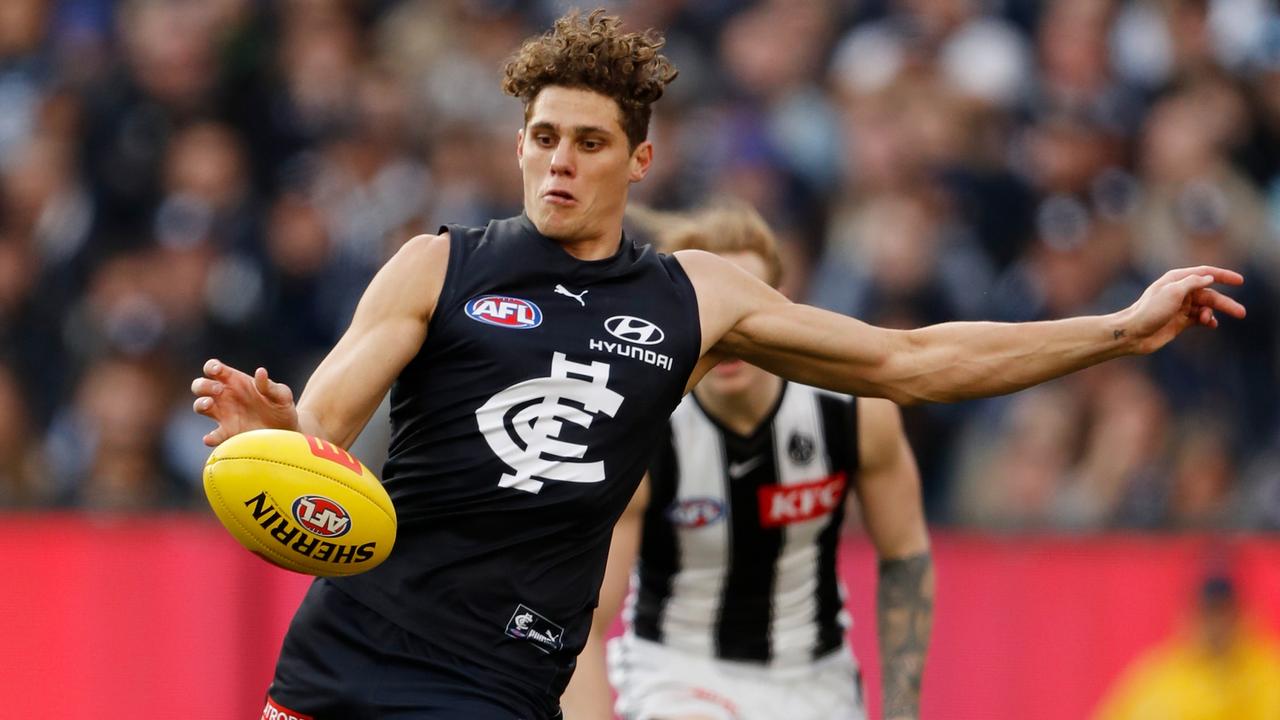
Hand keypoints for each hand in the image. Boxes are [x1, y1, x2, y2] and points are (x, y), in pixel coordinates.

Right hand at [191, 358, 298, 446]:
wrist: (288, 431)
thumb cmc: (282, 407)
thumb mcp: (281, 395)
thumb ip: (270, 386)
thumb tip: (261, 372)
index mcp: (235, 381)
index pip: (214, 368)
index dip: (211, 367)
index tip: (216, 370)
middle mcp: (225, 396)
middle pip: (200, 386)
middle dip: (204, 385)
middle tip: (219, 390)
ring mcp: (223, 414)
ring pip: (199, 406)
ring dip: (201, 404)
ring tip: (210, 404)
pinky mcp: (228, 433)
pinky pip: (213, 435)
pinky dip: (209, 437)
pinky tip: (210, 438)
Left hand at [1119, 266, 1245, 353]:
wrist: (1133, 334)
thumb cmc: (1150, 311)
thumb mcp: (1172, 292)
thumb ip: (1192, 283)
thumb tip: (1209, 278)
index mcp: (1176, 280)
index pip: (1205, 273)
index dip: (1223, 276)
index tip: (1240, 281)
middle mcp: (1180, 292)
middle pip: (1209, 294)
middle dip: (1225, 303)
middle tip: (1241, 312)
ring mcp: (1180, 307)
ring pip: (1206, 307)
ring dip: (1213, 313)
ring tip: (1211, 321)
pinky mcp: (1180, 321)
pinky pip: (1200, 319)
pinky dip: (1207, 321)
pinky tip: (1211, 325)